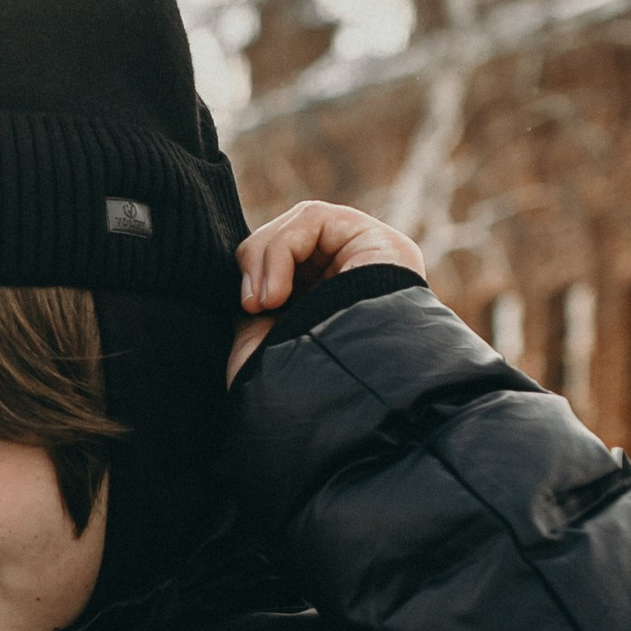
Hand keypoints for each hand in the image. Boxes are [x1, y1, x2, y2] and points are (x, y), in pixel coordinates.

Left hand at [226, 201, 424, 383]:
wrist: (333, 410)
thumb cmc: (295, 393)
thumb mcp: (264, 338)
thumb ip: (259, 296)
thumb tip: (246, 272)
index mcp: (331, 304)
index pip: (287, 261)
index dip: (255, 270)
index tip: (246, 308)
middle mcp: (356, 281)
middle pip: (293, 237)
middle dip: (257, 260)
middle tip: (251, 304)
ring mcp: (372, 260)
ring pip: (301, 225)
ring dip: (268, 256)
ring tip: (266, 302)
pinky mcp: (383, 244)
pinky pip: (315, 219)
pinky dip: (283, 248)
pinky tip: (279, 292)